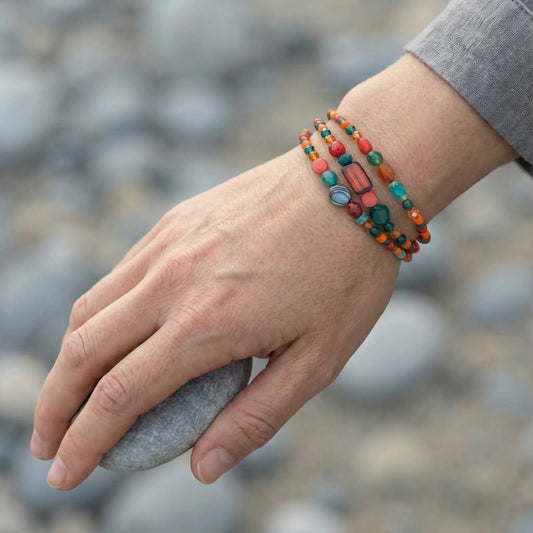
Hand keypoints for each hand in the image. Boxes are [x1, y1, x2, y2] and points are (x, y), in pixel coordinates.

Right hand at [31, 146, 398, 489]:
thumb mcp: (319, 360)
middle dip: (55, 406)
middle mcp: (172, 281)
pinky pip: (119, 274)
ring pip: (91, 308)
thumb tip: (202, 467)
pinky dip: (97, 313)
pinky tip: (109, 331)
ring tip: (65, 394)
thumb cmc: (345, 275)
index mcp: (206, 325)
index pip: (121, 395)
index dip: (84, 441)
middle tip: (46, 444)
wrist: (352, 183)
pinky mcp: (175, 221)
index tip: (64, 473)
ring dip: (68, 359)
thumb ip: (256, 417)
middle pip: (84, 352)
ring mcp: (168, 244)